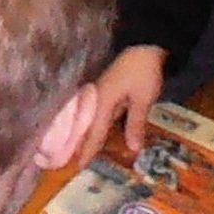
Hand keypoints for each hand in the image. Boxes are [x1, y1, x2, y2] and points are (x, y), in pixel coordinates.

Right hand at [86, 46, 165, 160]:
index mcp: (102, 102)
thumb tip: (132, 150)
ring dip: (83, 136)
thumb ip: (135, 123)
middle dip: (78, 144)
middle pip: (85, 126)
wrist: (143, 46)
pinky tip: (91, 131)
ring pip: (88, 120)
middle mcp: (95, 99)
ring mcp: (99, 94)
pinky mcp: (105, 92)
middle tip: (70, 162)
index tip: (78, 166)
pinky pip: (95, 114)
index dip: (87, 150)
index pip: (94, 132)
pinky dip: (92, 126)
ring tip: (76, 151)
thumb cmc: (143, 73)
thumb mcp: (142, 99)